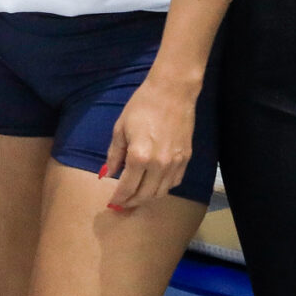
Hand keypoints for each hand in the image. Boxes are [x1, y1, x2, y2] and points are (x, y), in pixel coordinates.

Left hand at [102, 69, 196, 212]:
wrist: (172, 92)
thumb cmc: (142, 106)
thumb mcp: (120, 128)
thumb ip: (114, 154)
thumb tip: (108, 173)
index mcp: (139, 156)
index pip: (127, 187)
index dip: (119, 198)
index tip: (112, 203)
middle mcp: (158, 165)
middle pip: (145, 195)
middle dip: (132, 202)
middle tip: (123, 203)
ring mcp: (175, 163)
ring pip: (161, 193)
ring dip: (147, 198)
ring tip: (137, 196)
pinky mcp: (186, 159)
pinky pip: (174, 182)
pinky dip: (163, 188)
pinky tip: (154, 184)